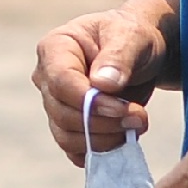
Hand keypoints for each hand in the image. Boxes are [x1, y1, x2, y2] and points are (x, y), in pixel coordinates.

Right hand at [33, 0, 175, 165]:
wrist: (140, 53)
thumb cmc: (133, 37)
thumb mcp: (132, 36)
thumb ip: (118, 56)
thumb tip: (102, 84)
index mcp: (55, 47)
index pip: (60, 82)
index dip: (89, 102)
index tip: (124, 108)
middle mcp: (47, 78)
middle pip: (62, 114)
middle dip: (103, 123)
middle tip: (139, 118)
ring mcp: (55, 104)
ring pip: (67, 136)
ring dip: (105, 139)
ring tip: (136, 124)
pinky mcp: (67, 126)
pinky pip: (75, 149)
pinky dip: (100, 150)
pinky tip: (124, 136)